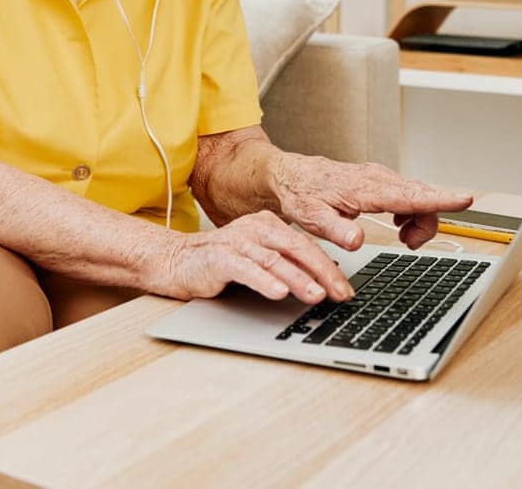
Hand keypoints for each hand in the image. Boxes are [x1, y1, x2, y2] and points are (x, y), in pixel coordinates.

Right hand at [148, 210, 353, 302]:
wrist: (175, 261)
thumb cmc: (220, 263)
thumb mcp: (258, 260)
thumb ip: (286, 264)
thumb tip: (323, 280)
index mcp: (268, 225)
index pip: (306, 245)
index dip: (329, 268)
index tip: (346, 290)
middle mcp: (255, 229)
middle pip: (296, 249)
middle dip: (322, 273)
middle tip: (340, 293)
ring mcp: (236, 242)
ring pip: (274, 260)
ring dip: (298, 279)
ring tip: (316, 296)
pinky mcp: (219, 258)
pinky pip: (246, 269)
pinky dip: (264, 282)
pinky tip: (278, 293)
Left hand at [269, 155, 472, 251]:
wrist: (291, 175)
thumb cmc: (302, 195)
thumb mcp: (312, 219)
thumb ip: (335, 230)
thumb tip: (358, 240)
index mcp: (365, 189)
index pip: (410, 196)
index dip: (439, 200)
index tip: (465, 199)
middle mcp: (378, 178)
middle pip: (422, 198)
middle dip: (428, 222)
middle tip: (409, 243)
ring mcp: (382, 177)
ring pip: (420, 197)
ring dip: (420, 220)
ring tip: (404, 238)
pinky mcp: (382, 181)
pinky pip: (412, 195)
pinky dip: (414, 212)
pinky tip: (400, 224)